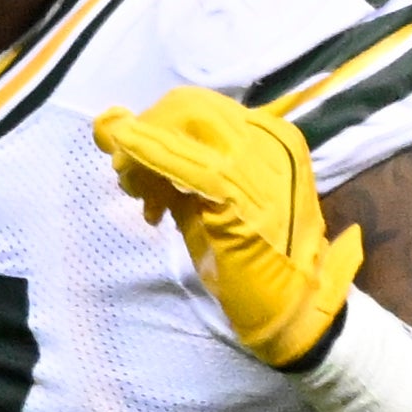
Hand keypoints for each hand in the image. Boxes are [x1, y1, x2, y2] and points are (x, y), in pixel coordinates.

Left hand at [95, 84, 357, 369]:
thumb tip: (122, 137)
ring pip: (183, 129)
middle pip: (187, 109)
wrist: (289, 304)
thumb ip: (174, 170)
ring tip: (137, 195)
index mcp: (267, 136)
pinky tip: (132, 178)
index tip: (124, 155)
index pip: (197, 108)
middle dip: (143, 134)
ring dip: (141, 155)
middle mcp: (268, 139)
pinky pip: (185, 163)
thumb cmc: (246, 258)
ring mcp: (260, 162)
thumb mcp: (205, 202)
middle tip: (126, 178)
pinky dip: (149, 160)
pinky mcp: (243, 192)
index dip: (151, 123)